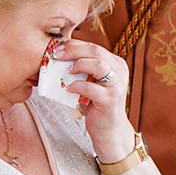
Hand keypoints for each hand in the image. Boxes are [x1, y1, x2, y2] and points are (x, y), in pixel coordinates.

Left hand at [52, 38, 134, 157]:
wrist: (108, 129)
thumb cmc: (96, 104)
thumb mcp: (91, 82)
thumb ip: (82, 69)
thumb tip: (58, 57)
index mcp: (115, 64)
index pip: (93, 47)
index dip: (74, 45)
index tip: (56, 49)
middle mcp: (119, 71)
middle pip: (95, 51)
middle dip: (73, 51)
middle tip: (56, 56)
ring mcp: (116, 85)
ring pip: (98, 65)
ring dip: (78, 65)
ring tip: (66, 72)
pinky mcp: (110, 100)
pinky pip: (91, 88)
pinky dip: (77, 86)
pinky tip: (68, 89)